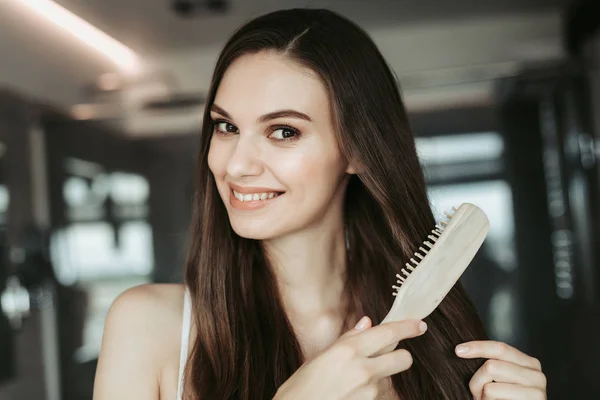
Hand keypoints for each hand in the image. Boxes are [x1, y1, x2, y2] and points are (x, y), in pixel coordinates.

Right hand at [273, 317, 426, 399]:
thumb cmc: (301, 389)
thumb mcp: (320, 358)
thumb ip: (348, 340)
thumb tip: (367, 324)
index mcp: (349, 351)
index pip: (389, 333)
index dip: (408, 327)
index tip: (418, 325)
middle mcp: (364, 370)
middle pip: (404, 359)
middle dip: (399, 357)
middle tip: (386, 358)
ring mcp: (370, 394)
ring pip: (391, 381)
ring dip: (381, 381)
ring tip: (354, 386)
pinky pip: (383, 398)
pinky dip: (374, 397)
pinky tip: (354, 397)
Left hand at [456, 340, 546, 399]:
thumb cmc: (505, 398)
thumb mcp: (501, 379)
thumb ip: (494, 364)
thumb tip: (463, 349)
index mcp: (529, 364)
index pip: (500, 348)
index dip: (477, 347)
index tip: (458, 350)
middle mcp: (537, 375)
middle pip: (491, 366)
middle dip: (477, 381)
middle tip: (479, 393)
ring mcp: (537, 391)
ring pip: (490, 385)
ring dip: (482, 396)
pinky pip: (494, 395)